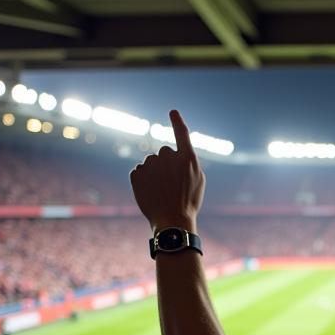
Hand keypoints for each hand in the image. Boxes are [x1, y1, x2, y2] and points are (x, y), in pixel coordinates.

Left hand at [130, 109, 205, 232]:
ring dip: (154, 175)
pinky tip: (150, 194)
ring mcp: (150, 164)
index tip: (173, 112)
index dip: (177, 122)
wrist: (172, 222)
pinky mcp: (136, 173)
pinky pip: (139, 173)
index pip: (181, 134)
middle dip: (166, 165)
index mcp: (186, 158)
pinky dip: (143, 182)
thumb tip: (176, 153)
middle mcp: (167, 156)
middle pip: (164, 153)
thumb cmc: (188, 203)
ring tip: (161, 193)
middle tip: (171, 185)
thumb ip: (188, 163)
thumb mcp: (198, 182)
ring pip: (150, 164)